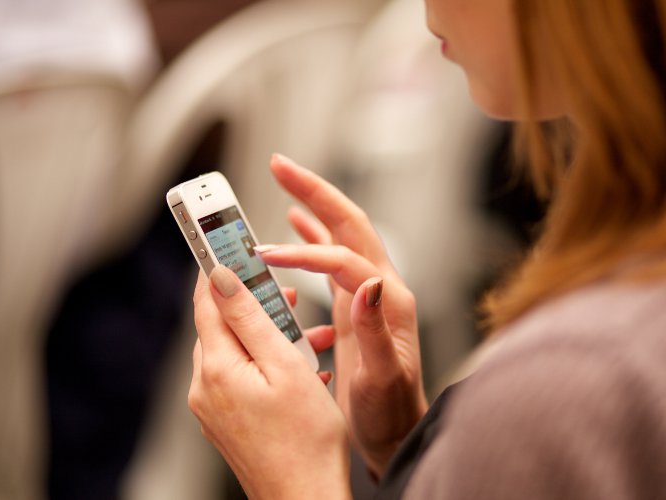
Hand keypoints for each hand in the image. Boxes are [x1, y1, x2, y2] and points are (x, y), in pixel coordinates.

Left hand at [189, 266, 349, 499]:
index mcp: (217, 369)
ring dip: (271, 337)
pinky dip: (269, 364)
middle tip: (288, 296)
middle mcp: (206, 388)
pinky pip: (244, 378)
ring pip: (238, 352)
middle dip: (257, 305)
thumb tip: (220, 277)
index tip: (227, 241)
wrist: (306, 498)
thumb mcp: (283, 365)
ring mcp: (215, 408)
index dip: (218, 267)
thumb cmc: (305, 439)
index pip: (208, 301)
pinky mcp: (228, 422)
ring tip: (308, 338)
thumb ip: (250, 317)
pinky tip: (302, 370)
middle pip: (224, 326)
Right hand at [257, 154, 428, 477]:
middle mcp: (380, 288)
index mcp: (388, 300)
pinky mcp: (355, 307)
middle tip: (280, 165)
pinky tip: (297, 226)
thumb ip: (375, 330)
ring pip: (340, 235)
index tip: (266, 256)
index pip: (344, 258)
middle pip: (349, 225)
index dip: (305, 253)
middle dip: (315, 192)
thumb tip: (368, 282)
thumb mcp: (383, 377)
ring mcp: (368, 294)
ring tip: (285, 182)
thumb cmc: (392, 412)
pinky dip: (314, 237)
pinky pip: (333, 259)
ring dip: (313, 207)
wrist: (399, 433)